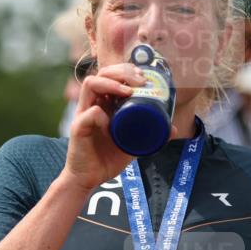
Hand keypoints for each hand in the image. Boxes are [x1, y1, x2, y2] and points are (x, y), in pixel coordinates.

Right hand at [61, 63, 174, 191]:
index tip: (143, 76)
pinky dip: (101, 114)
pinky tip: (111, 123)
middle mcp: (92, 104)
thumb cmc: (107, 159)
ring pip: (90, 84)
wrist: (89, 179)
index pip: (110, 75)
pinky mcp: (78, 128)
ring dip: (111, 83)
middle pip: (101, 73)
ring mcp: (83, 114)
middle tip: (140, 80)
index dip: (126, 70)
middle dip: (122, 71)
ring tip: (127, 91)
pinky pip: (88, 114)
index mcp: (104, 103)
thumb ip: (150, 135)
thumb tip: (172, 128)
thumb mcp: (133, 144)